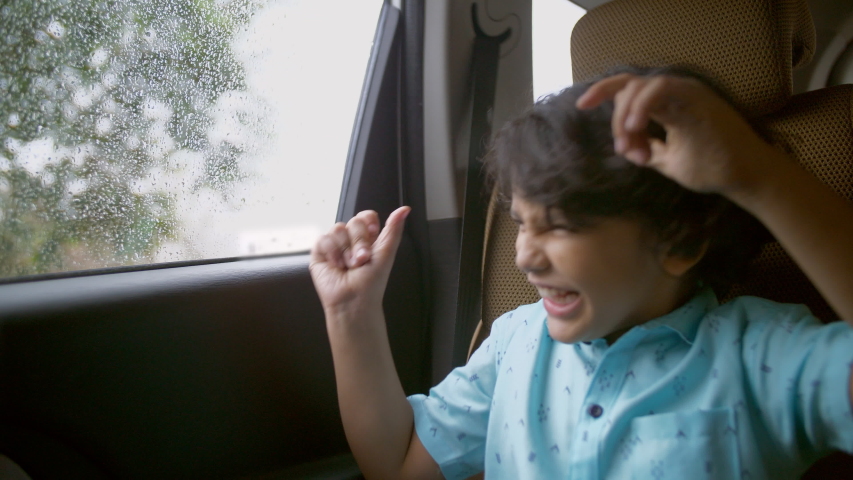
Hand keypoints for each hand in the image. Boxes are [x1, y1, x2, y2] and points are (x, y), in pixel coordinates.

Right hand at [309, 207, 409, 315]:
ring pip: (338, 228)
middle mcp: (351, 241)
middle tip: (362, 259)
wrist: (353, 301)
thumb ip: (394, 229)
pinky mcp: (320, 253)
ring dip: (346, 250)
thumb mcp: (386, 253)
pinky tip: (337, 265)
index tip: (373, 234)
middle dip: (359, 241)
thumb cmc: (371, 283)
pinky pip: (323, 238)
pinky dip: (332, 252)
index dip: (368, 223)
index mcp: (368, 239)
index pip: (366, 217)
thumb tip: (405, 209)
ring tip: (350, 266)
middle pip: (354, 222)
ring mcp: (335, 246)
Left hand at [576, 73, 774, 196]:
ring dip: (626, 117)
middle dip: (616, 120)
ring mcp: (685, 92)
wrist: (743, 177)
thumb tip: (625, 148)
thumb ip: (646, 150)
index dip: (602, 92)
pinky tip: (634, 129)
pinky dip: (641, 106)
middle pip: (628, 89)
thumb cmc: (711, 168)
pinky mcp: (695, 96)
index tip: (581, 106)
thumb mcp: (668, 160)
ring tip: (631, 144)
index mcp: (667, 104)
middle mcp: (674, 93)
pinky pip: (659, 88)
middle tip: (624, 149)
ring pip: (639, 87)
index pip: (629, 89)